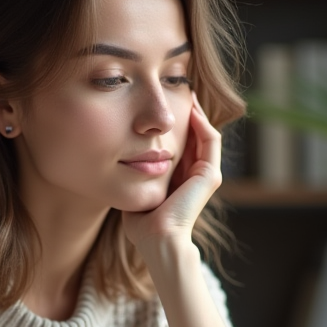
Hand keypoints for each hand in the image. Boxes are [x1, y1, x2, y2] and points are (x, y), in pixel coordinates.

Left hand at [121, 92, 221, 255]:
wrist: (155, 238)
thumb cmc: (141, 221)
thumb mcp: (138, 187)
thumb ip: (135, 172)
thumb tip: (116, 155)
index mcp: (182, 178)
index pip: (182, 142)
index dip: (174, 123)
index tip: (161, 104)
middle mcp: (197, 174)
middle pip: (195, 134)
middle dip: (187, 112)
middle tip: (176, 89)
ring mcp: (206, 174)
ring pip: (205, 133)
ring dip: (197, 112)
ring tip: (186, 92)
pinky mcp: (210, 175)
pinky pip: (210, 139)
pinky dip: (201, 122)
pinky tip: (190, 107)